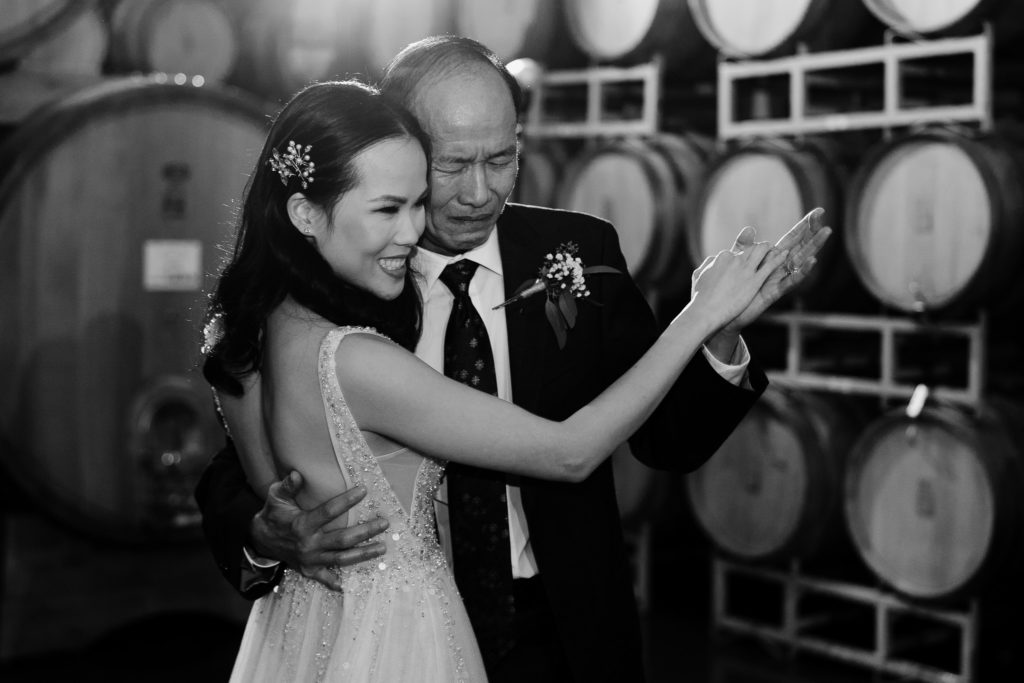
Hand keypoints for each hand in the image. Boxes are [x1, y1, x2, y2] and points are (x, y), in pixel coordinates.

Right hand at [249, 470, 388, 590]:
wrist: (260, 540)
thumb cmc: (273, 515)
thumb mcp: (276, 497)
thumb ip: (287, 486)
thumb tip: (297, 474)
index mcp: (302, 524)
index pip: (329, 511)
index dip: (346, 500)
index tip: (364, 490)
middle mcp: (309, 544)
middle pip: (342, 539)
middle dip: (365, 532)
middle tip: (384, 523)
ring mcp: (310, 559)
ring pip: (341, 559)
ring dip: (363, 554)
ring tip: (382, 548)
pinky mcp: (309, 570)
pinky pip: (325, 578)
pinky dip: (336, 583)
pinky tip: (352, 583)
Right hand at [689, 240, 787, 337]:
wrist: (705, 312)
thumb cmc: (699, 298)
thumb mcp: (699, 275)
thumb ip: (707, 265)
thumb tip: (712, 259)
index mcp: (722, 257)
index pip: (738, 251)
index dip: (745, 255)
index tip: (748, 260)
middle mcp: (734, 259)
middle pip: (752, 249)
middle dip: (760, 250)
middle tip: (767, 252)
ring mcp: (745, 269)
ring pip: (762, 251)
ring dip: (770, 250)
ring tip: (777, 251)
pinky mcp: (755, 280)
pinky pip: (770, 265)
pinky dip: (779, 259)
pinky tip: (784, 255)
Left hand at [702, 208, 831, 345]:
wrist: (722, 313)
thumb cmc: (731, 289)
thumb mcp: (737, 263)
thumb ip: (743, 246)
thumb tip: (750, 228)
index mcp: (771, 260)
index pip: (791, 240)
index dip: (803, 227)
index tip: (817, 212)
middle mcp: (778, 269)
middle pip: (800, 248)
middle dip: (812, 233)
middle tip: (825, 219)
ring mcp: (778, 280)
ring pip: (800, 261)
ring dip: (813, 247)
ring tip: (825, 234)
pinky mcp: (774, 292)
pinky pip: (790, 281)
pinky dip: (801, 271)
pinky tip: (812, 261)